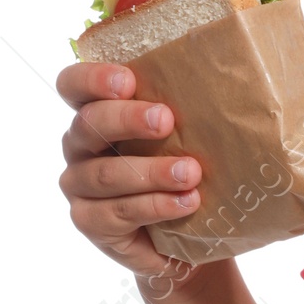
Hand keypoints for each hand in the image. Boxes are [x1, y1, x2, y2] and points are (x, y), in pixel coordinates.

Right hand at [57, 62, 202, 275]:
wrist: (184, 234)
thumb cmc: (183, 170)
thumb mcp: (186, 135)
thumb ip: (189, 107)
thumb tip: (230, 68)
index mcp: (97, 114)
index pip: (73, 85)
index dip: (93, 79)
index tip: (128, 81)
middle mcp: (80, 146)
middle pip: (87, 125)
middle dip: (126, 119)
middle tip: (165, 120)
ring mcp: (79, 186)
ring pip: (104, 174)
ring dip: (151, 172)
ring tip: (192, 173)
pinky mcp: (90, 221)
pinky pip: (116, 213)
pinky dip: (154, 206)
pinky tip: (186, 203)